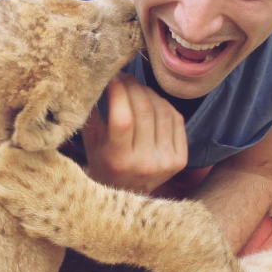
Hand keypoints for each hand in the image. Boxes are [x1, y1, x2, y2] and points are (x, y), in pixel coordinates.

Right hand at [82, 74, 187, 193]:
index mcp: (118, 161)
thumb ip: (93, 115)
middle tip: (124, 77)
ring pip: (162, 111)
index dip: (119, 92)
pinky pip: (175, 119)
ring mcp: (166, 161)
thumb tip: (100, 80)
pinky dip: (163, 104)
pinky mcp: (180, 159)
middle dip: (133, 86)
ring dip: (148, 92)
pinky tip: (152, 100)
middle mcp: (145, 163)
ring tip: (136, 88)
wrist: (127, 194)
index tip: (112, 78)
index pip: (123, 119)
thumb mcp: (91, 143)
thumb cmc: (103, 164)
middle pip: (144, 111)